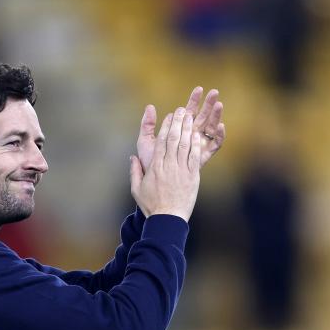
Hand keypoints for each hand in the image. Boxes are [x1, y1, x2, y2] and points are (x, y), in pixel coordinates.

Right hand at [129, 107, 200, 221]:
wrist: (168, 219)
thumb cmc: (151, 206)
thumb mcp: (137, 189)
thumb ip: (134, 172)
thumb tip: (132, 157)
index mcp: (155, 168)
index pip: (161, 142)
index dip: (166, 127)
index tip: (169, 116)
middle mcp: (168, 167)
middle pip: (173, 139)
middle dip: (178, 123)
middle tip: (182, 110)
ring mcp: (181, 171)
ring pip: (185, 145)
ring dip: (188, 129)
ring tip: (191, 116)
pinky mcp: (192, 177)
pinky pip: (194, 157)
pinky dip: (196, 145)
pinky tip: (197, 135)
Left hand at [136, 87, 224, 170]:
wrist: (155, 182)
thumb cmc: (150, 162)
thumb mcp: (145, 141)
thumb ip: (147, 125)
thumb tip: (149, 106)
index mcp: (179, 130)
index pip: (188, 111)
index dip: (194, 100)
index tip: (198, 89)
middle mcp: (190, 136)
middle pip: (202, 117)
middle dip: (208, 104)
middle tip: (214, 92)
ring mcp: (198, 146)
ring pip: (210, 128)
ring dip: (216, 116)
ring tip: (219, 104)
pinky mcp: (203, 156)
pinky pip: (214, 145)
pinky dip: (219, 136)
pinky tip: (220, 126)